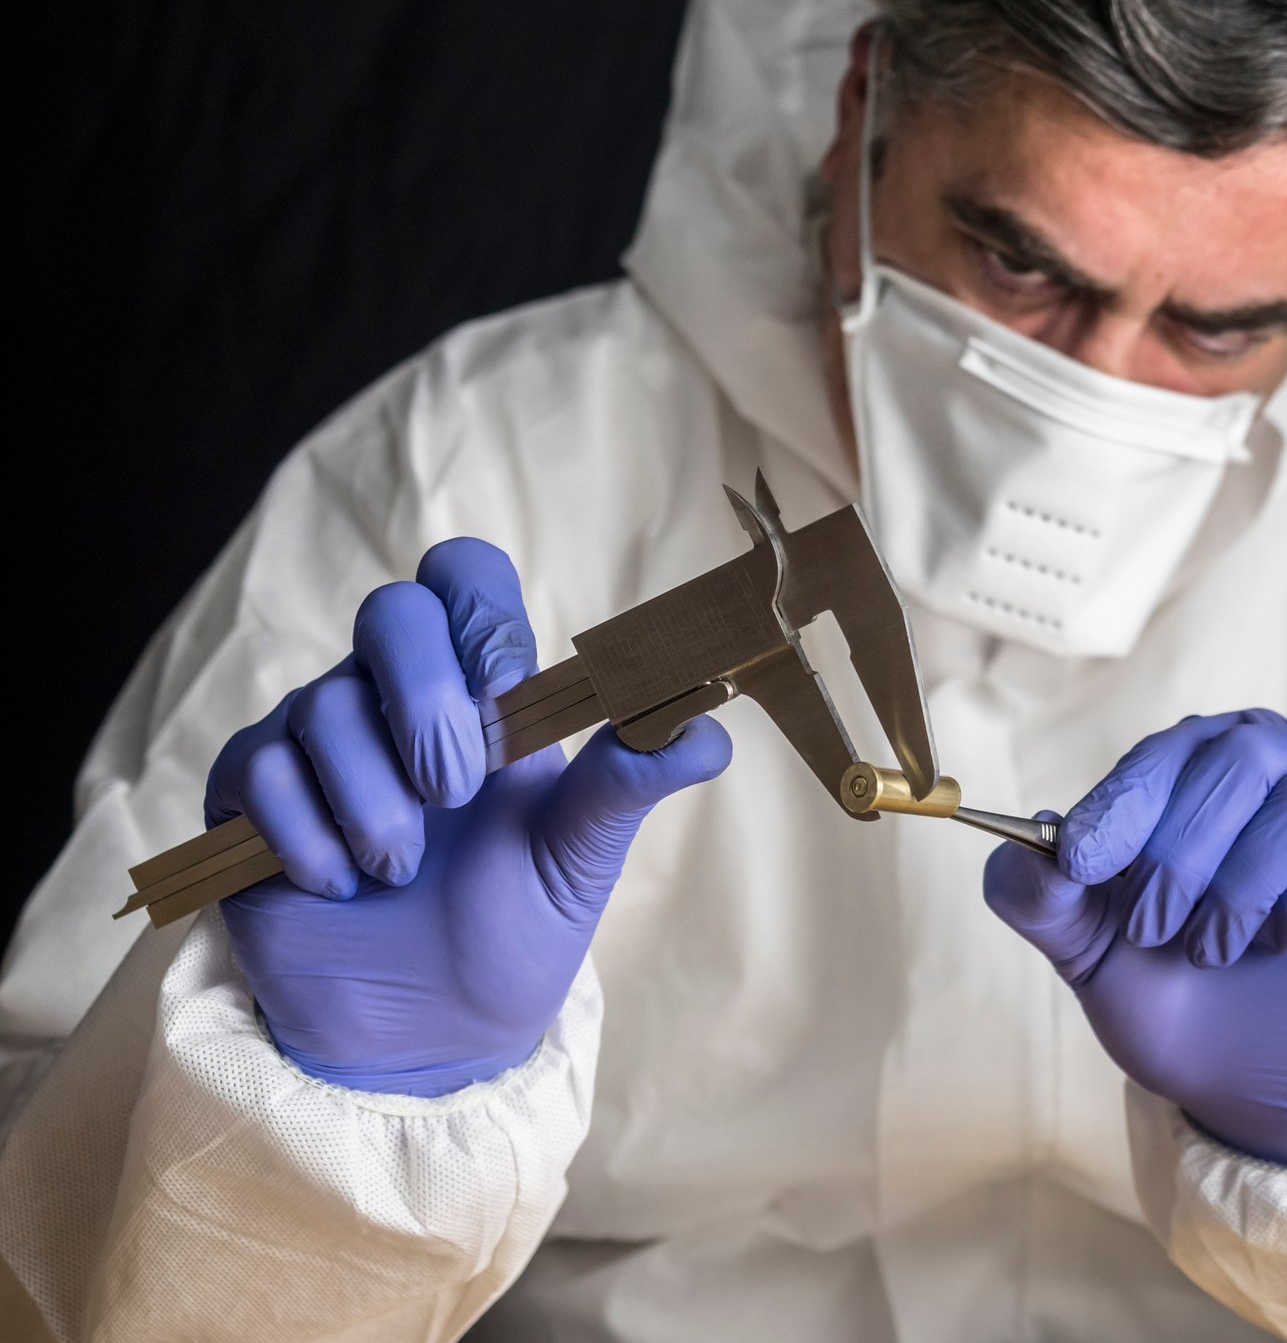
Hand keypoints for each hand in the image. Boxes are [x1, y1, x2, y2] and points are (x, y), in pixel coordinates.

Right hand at [209, 538, 730, 1095]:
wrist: (431, 1035)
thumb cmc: (511, 930)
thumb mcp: (580, 858)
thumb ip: (629, 782)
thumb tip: (710, 731)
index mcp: (483, 693)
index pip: (466, 577)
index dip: (480, 617)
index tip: (506, 701)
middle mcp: (394, 697)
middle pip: (391, 612)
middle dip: (425, 706)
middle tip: (455, 795)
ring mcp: (317, 739)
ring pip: (322, 705)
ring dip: (373, 804)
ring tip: (401, 871)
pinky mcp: (251, 793)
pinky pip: (262, 771)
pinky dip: (307, 839)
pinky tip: (338, 888)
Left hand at [984, 709, 1286, 1165]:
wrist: (1269, 1098)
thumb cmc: (1191, 1008)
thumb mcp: (1103, 962)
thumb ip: (1053, 905)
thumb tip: (1016, 855)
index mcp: (1217, 775)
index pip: (1175, 749)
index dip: (1127, 799)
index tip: (1083, 861)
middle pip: (1245, 755)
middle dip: (1185, 846)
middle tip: (1157, 929)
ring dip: (1244, 882)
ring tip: (1216, 950)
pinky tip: (1285, 942)